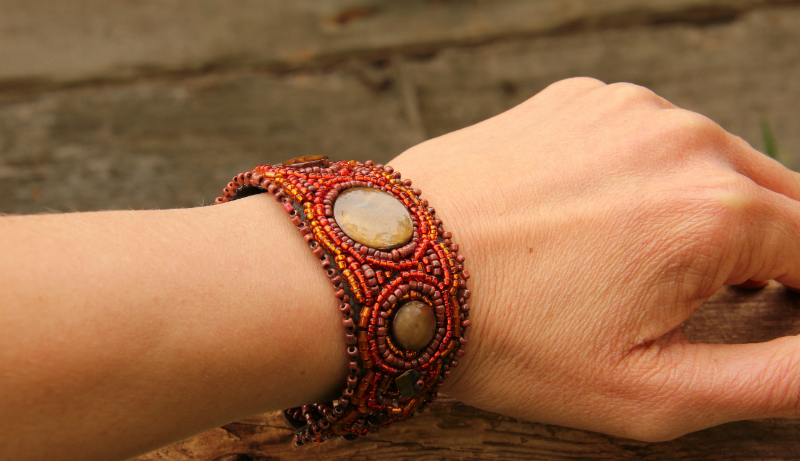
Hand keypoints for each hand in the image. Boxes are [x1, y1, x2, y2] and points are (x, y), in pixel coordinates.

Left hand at [389, 77, 799, 440]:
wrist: (392, 269)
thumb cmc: (509, 337)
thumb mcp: (648, 391)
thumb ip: (772, 379)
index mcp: (715, 210)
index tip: (778, 313)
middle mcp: (680, 139)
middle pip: (778, 197)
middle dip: (770, 250)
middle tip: (728, 299)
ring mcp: (624, 108)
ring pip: (713, 159)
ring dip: (708, 207)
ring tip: (654, 264)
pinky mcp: (577, 99)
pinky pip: (648, 134)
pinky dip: (650, 172)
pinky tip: (604, 215)